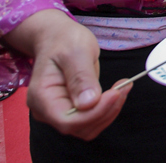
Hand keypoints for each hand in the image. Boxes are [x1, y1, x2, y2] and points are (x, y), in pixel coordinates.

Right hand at [4, 10, 129, 139]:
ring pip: (88, 127)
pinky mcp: (72, 109)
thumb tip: (88, 103)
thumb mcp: (75, 52)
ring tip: (123, 87)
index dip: (94, 113)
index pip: (67, 120)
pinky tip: (117, 91)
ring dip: (109, 111)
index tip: (115, 93)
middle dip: (105, 110)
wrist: (57, 38)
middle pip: (80, 126)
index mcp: (41, 96)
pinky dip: (107, 108)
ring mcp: (59, 111)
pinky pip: (92, 118)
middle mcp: (46, 110)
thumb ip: (81, 77)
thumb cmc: (64, 40)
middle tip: (124, 86)